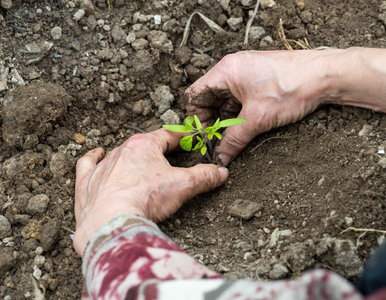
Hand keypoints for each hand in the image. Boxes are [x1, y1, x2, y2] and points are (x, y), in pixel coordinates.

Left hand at [73, 129, 228, 255]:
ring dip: (131, 154)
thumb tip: (221, 172)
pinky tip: (97, 154)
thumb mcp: (183, 186)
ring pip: (118, 153)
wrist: (111, 221)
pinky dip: (93, 158)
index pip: (168, 135)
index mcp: (144, 145)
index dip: (183, 137)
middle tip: (172, 154)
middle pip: (145, 144)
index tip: (192, 138)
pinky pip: (88, 163)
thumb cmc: (146, 199)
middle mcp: (121, 150)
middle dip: (159, 148)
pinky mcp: (87, 182)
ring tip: (141, 159)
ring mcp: (102, 166)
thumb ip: (204, 176)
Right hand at [186, 50, 337, 164]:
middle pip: (210, 98)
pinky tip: (247, 128)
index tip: (206, 137)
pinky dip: (240, 114)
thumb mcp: (257, 118)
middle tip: (219, 141)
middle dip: (213, 121)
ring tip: (234, 137)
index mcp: (226, 71)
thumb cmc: (292, 86)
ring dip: (228, 119)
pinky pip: (241, 99)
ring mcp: (247, 73)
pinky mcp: (260, 80)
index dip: (197, 119)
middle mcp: (233, 69)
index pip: (196, 95)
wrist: (326, 76)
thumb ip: (234, 139)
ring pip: (227, 100)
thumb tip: (220, 156)